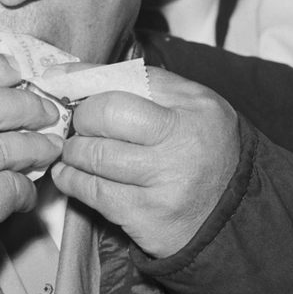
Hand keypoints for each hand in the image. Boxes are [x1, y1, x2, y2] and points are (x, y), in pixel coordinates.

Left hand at [51, 66, 238, 258]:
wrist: (233, 215)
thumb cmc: (201, 149)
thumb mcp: (191, 107)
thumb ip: (144, 86)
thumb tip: (76, 75)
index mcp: (195, 106)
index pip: (130, 78)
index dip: (87, 78)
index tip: (60, 80)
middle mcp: (183, 142)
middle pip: (107, 115)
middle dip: (81, 118)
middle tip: (78, 125)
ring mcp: (166, 184)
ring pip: (95, 156)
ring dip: (73, 152)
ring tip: (73, 151)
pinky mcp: (149, 218)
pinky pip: (95, 194)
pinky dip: (73, 182)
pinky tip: (70, 176)